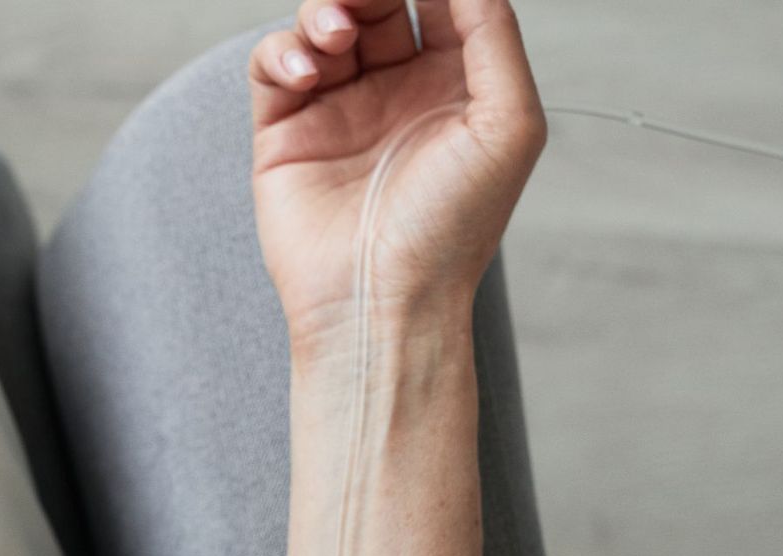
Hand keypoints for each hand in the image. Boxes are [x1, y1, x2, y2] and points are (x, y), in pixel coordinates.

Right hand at [249, 0, 545, 349]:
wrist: (381, 298)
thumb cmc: (452, 227)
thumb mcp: (509, 124)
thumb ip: (494, 35)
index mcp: (454, 87)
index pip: (442, 4)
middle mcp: (395, 93)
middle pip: (378, 2)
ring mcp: (337, 109)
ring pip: (321, 24)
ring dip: (326, 11)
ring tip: (337, 34)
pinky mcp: (284, 131)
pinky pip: (273, 66)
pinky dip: (284, 52)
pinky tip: (309, 72)